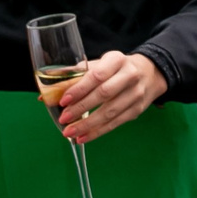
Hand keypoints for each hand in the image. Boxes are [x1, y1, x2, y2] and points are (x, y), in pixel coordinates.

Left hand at [50, 51, 167, 143]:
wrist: (149, 73)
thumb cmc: (116, 68)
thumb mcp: (100, 64)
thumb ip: (75, 76)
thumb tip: (46, 93)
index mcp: (117, 60)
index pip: (97, 75)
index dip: (79, 89)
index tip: (63, 100)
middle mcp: (129, 76)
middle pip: (104, 94)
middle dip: (81, 108)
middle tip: (63, 119)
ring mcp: (135, 94)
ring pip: (110, 113)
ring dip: (88, 125)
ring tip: (69, 132)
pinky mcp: (137, 110)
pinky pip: (115, 124)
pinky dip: (97, 132)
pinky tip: (83, 137)